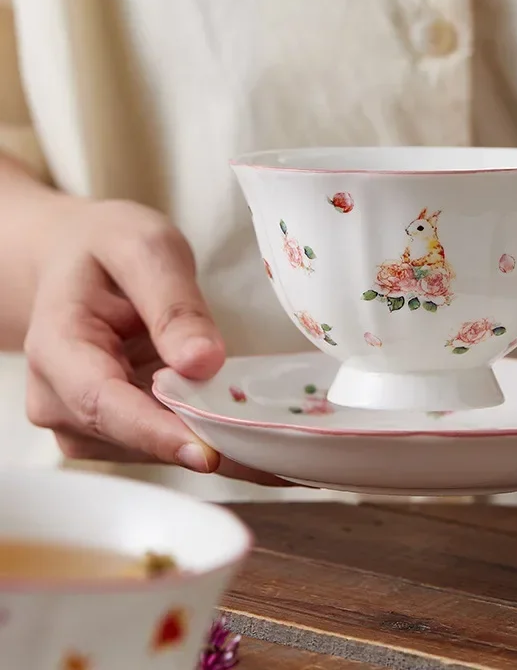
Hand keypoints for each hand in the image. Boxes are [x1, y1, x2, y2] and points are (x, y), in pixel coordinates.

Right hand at [24, 199, 289, 484]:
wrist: (75, 258)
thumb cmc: (106, 248)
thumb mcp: (145, 250)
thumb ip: (173, 304)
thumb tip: (203, 362)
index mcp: (56, 345)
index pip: (101, 402)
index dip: (155, 432)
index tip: (208, 452)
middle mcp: (56, 396)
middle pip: (127, 437)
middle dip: (199, 445)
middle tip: (273, 455)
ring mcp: (79, 419)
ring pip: (147, 450)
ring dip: (208, 447)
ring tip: (272, 445)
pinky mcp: (109, 428)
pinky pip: (157, 443)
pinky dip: (203, 440)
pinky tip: (249, 438)